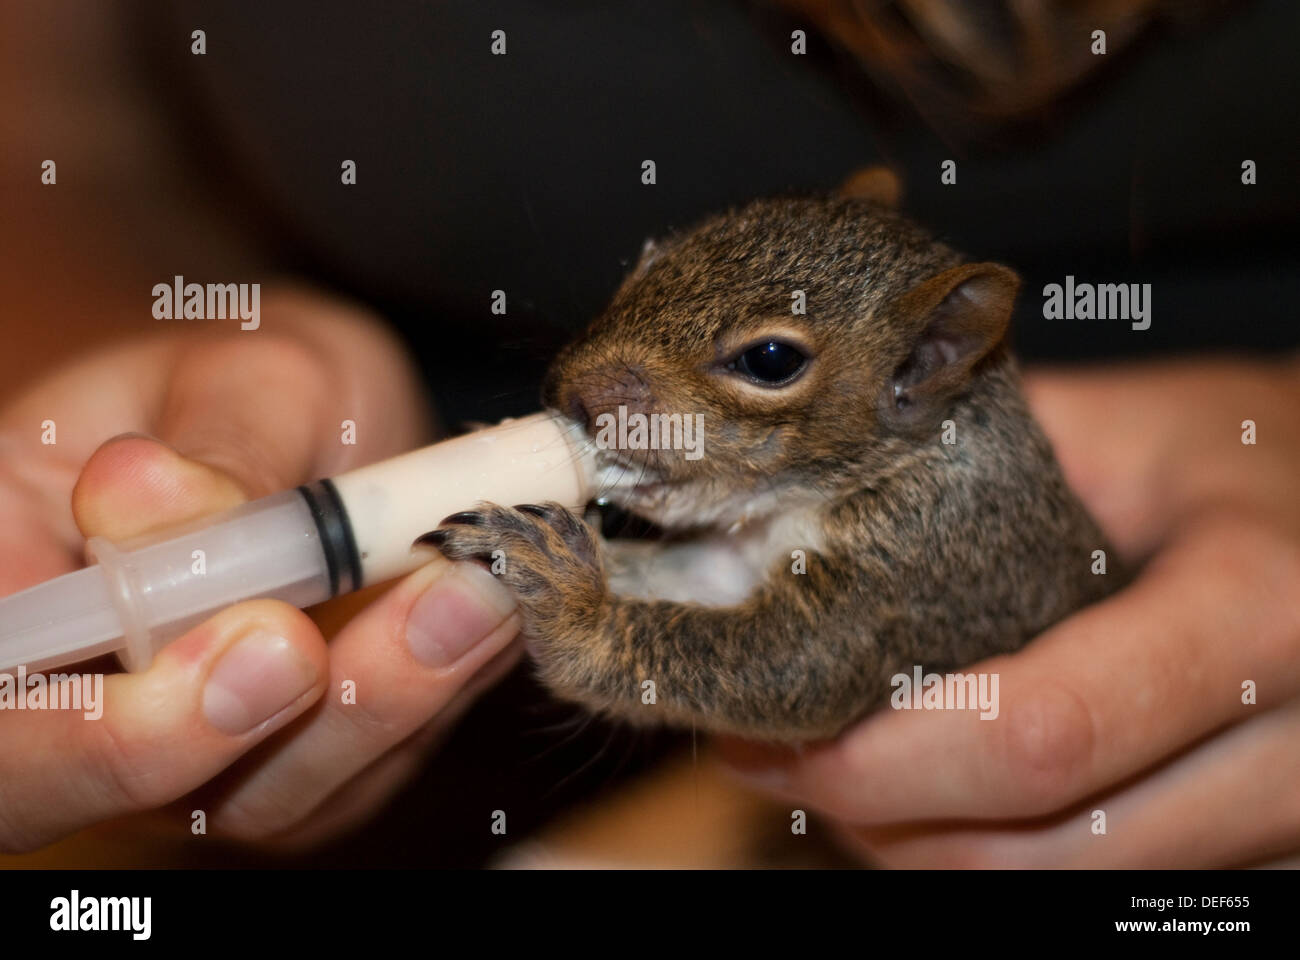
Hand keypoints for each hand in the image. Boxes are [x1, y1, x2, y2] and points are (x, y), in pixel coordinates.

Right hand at [0, 287, 522, 852]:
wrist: (305, 425)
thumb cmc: (244, 391)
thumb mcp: (238, 372)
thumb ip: (209, 440)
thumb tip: (149, 496)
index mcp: (17, 599)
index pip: (7, 727)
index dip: (103, 732)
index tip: (258, 638)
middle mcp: (96, 706)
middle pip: (139, 802)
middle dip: (271, 733)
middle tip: (392, 626)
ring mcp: (208, 751)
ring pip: (280, 798)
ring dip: (387, 706)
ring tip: (472, 590)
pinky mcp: (313, 759)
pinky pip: (372, 765)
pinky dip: (438, 693)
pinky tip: (488, 606)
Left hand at [718, 357, 1299, 867]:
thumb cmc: (1234, 456)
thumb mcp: (1116, 426)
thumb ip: (968, 465)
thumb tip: (797, 511)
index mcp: (1252, 612)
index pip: (1034, 735)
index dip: (879, 760)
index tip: (774, 732)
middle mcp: (1292, 747)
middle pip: (1036, 856)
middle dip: (877, 822)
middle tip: (778, 758)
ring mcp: (1292, 817)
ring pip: (1063, 897)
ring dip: (924, 852)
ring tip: (842, 776)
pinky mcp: (1272, 853)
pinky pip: (1105, 895)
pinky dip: (999, 860)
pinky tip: (938, 798)